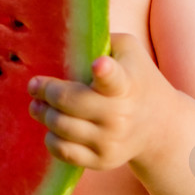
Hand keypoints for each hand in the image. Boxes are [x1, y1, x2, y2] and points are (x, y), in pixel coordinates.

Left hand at [27, 33, 168, 170]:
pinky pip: (65, 152)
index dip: (105, 72)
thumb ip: (102, 39)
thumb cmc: (137, 77)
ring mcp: (111, 140)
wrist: (161, 125)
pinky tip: (51, 127)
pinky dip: (51, 139)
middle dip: (46, 92)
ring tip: (36, 105)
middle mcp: (120, 114)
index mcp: (126, 83)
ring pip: (61, 127)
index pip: (114, 79)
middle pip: (70, 102)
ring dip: (42, 113)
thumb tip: (68, 34)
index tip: (98, 64)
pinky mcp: (103, 160)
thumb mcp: (129, 50)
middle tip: (34, 86)